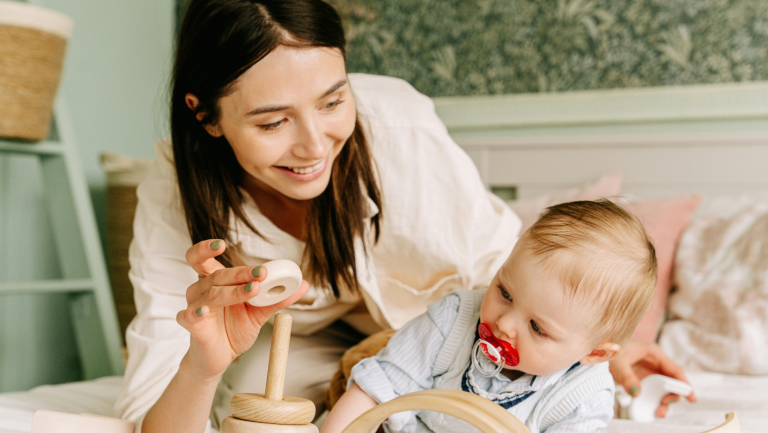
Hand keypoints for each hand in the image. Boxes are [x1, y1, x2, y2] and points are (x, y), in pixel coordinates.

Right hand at [176, 239, 308, 379]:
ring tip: (253, 290)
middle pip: (217, 275)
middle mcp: (201, 290)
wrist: (221, 357)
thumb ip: (278, 297)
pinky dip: (196, 313)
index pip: (203, 258)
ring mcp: (195, 307)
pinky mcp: (192, 326)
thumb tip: (304, 284)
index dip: (207, 248)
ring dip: (233, 291)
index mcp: (215, 281)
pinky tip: (204, 311)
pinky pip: (190, 316)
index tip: (222, 243)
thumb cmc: (235, 329)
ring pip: (211, 293)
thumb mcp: (260, 312)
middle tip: (262, 273)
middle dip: (241, 272)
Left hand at [610, 339, 695, 417]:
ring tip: (658, 412)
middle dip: (671, 396)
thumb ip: (627, 378)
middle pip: (671, 381)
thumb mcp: (617, 364)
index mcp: (653, 353)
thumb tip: (637, 393)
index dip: (684, 384)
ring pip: (663, 388)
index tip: (691, 398)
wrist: (596, 351)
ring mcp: (648, 371)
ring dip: (663, 401)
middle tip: (664, 406)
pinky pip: (653, 391)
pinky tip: (651, 408)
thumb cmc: (608, 351)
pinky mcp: (641, 378)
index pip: (674, 370)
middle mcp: (654, 362)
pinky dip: (654, 400)